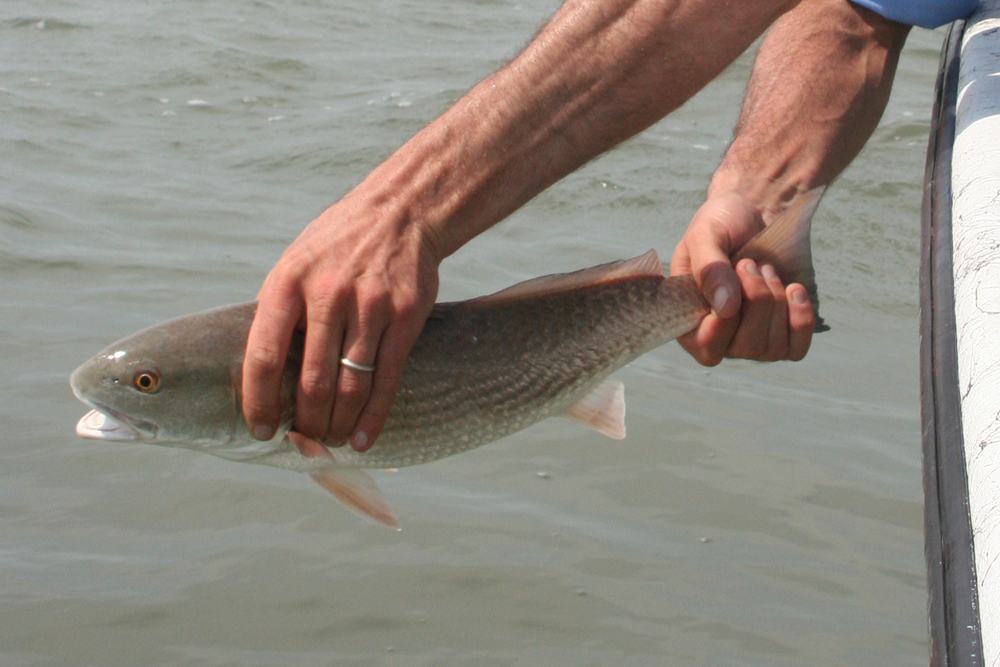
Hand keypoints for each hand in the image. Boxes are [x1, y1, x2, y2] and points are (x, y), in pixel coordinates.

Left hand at [242, 191, 440, 449]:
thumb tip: (259, 372)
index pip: (264, 356)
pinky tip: (363, 438)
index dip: (259, 401)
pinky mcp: (405, 315)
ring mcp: (370, 305)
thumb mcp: (295, 263)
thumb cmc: (338, 245)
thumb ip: (278, 311)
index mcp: (288, 282)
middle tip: (304, 442)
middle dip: (306, 423)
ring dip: (338, 424)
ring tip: (331, 442)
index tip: (261, 429)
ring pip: (351, 384)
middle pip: (312, 380)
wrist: (400, 212)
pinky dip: (374, 416)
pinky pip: (387, 377)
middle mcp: (328, 294)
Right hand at [669, 191, 814, 364]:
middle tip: (749, 264)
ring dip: (775, 302)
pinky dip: (800, 318)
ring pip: (773, 348)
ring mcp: (752, 340)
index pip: (706, 349)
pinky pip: (796, 348)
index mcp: (691, 320)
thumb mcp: (705, 236)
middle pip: (746, 347)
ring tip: (765, 270)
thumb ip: (708, 269)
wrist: (754, 213)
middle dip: (756, 299)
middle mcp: (720, 338)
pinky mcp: (782, 334)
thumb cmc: (721, 225)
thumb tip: (725, 308)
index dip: (722, 326)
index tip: (733, 279)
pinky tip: (793, 289)